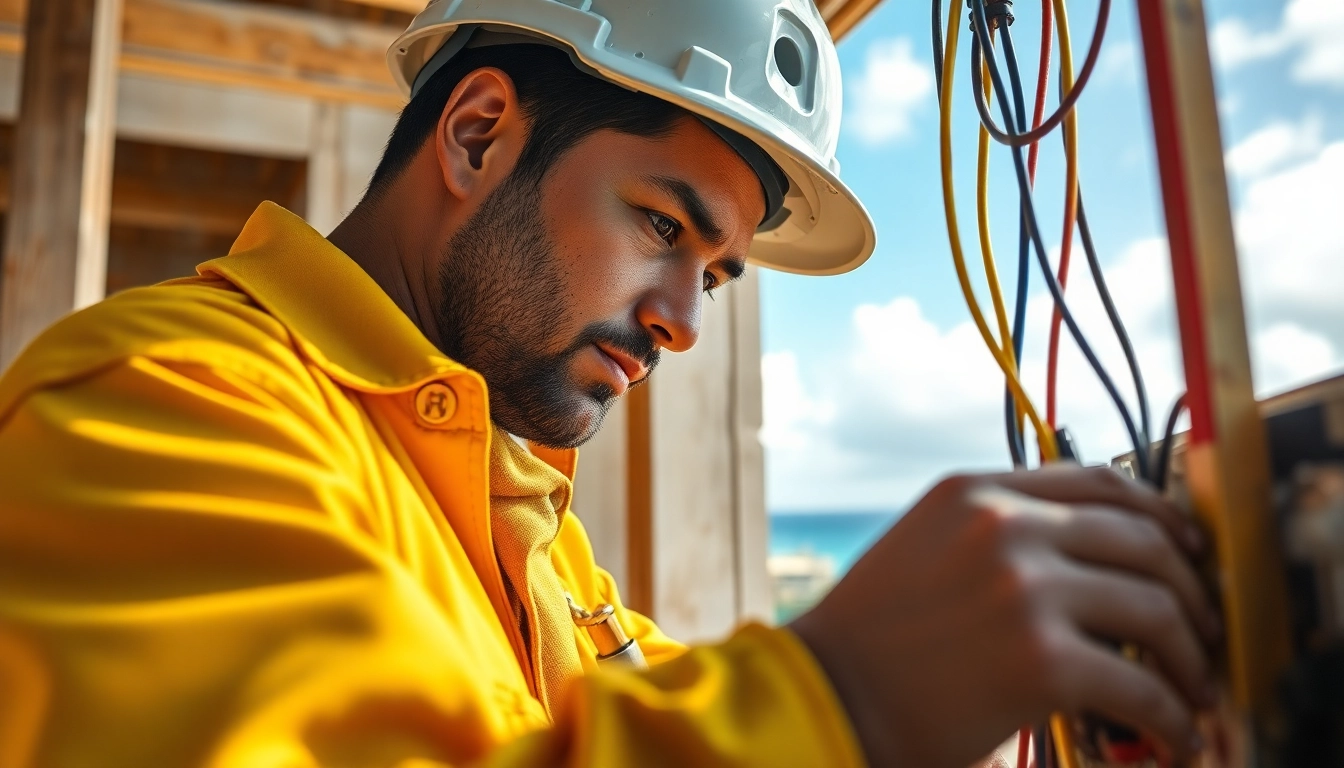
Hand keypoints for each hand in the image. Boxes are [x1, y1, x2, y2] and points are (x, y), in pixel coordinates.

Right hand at [789, 465, 1220, 767]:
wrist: (825, 698)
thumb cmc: (872, 639)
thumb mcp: (925, 546)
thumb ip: (996, 530)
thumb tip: (1089, 553)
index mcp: (975, 492)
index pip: (1099, 480)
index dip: (1160, 514)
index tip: (1186, 548)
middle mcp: (1003, 526)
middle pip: (1145, 538)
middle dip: (1190, 589)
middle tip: (1203, 630)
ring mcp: (1024, 588)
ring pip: (1157, 608)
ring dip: (1191, 656)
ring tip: (1194, 689)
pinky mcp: (1042, 660)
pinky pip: (1143, 685)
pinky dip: (1173, 715)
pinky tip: (1172, 733)